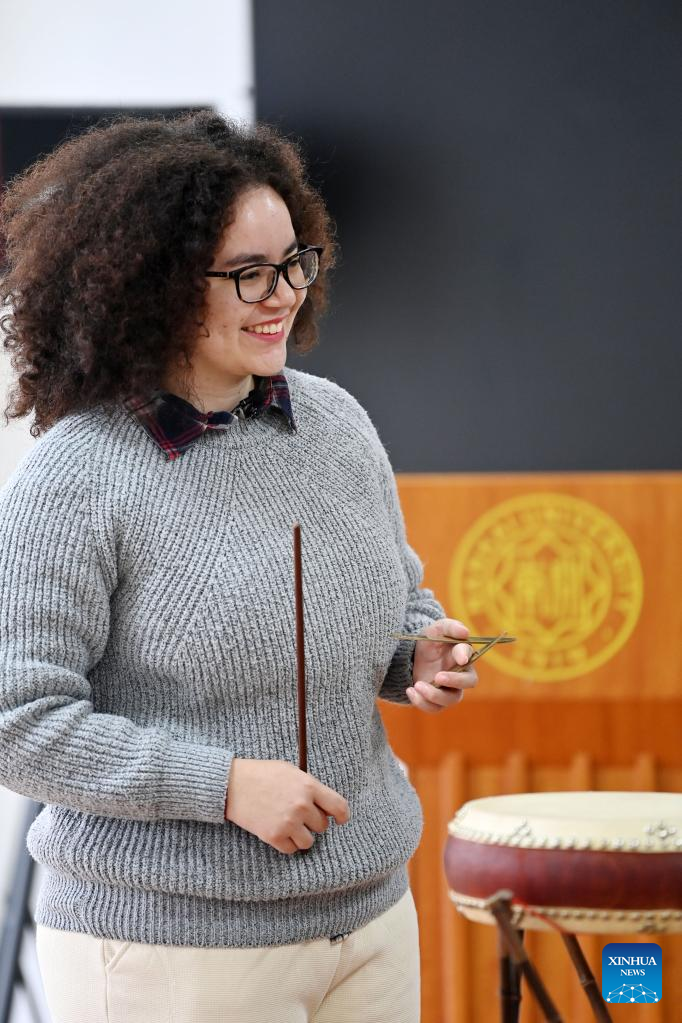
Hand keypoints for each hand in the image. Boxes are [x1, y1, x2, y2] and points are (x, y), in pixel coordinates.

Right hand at [225, 759, 349, 853]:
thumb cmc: (261, 774)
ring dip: (302, 836)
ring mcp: (288, 822)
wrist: (232, 784)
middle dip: (313, 822)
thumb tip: (325, 803)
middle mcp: (302, 806)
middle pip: (322, 826)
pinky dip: (288, 844)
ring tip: (289, 825)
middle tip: (299, 815)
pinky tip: (279, 831)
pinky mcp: (274, 836)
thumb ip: (309, 786)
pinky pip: (292, 849)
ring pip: (309, 841)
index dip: (342, 816)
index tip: (340, 820)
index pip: (339, 806)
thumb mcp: (290, 771)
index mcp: (309, 786)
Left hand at [406, 618, 477, 713]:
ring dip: (435, 695)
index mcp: (462, 654)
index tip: (459, 658)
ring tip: (417, 685)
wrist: (413, 654)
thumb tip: (465, 632)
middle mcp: (461, 673)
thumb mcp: (436, 628)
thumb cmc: (431, 639)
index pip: (469, 655)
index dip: (464, 656)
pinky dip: (422, 702)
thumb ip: (450, 627)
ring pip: (451, 699)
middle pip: (469, 682)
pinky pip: (435, 708)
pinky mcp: (437, 700)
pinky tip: (410, 690)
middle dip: (455, 680)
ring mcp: (450, 689)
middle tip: (438, 676)